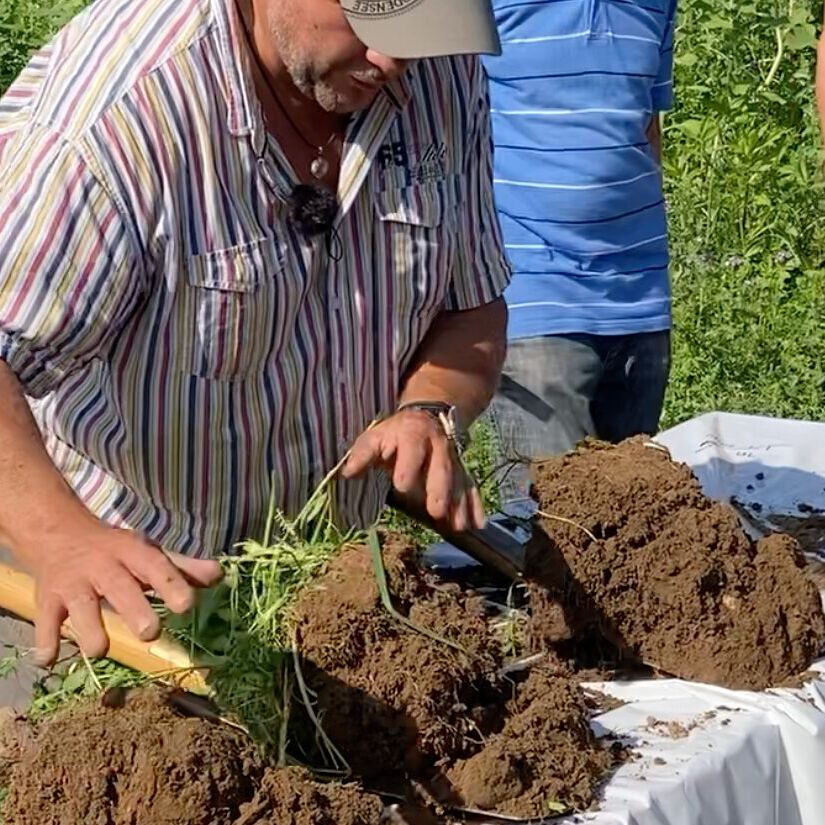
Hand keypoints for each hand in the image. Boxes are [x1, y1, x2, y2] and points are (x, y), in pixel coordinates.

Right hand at [28, 523, 221, 665]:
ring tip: (100, 649)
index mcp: (133, 553)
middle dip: (135, 611)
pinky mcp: (47, 602)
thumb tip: (220, 577)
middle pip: (120, 588)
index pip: (156, 566)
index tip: (186, 606)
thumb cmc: (116, 550)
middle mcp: (104, 567)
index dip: (172, 584)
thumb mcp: (149, 553)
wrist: (58, 533)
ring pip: (81, 610)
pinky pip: (45, 625)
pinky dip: (46, 644)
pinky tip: (51, 660)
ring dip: (90, 633)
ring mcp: (73, 584)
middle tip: (151, 632)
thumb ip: (183, 568)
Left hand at [342, 410, 484, 531]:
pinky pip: (470, 487)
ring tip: (458, 525)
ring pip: (458, 480)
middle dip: (440, 489)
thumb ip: (363, 454)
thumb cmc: (394, 433)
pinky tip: (478, 524)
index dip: (408, 465)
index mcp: (413, 434)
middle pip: (441, 467)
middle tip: (436, 511)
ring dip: (459, 503)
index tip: (402, 486)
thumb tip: (347, 473)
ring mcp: (453, 459)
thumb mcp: (376, 436)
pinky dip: (475, 506)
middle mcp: (438, 446)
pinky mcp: (461, 471)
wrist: (427, 417)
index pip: (412, 448)